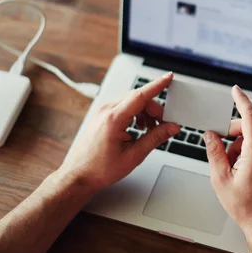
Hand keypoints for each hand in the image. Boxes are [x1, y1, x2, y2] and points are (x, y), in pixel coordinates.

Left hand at [59, 72, 180, 192]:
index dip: (157, 85)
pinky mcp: (102, 114)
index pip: (140, 96)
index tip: (169, 77)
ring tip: (147, 130)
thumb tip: (171, 128)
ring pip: (131, 101)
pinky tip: (137, 128)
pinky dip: (135, 113)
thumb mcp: (133, 156)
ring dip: (144, 112)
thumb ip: (155, 138)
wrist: (79, 175)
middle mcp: (106, 111)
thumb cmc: (99, 169)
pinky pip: (123, 106)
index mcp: (113, 119)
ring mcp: (102, 111)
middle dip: (154, 109)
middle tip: (162, 125)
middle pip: (138, 98)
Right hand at [204, 85, 251, 238]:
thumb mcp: (221, 179)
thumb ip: (214, 152)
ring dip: (240, 147)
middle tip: (220, 147)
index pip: (250, 116)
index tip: (235, 90)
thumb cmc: (248, 207)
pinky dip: (249, 155)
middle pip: (250, 129)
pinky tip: (242, 174)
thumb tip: (211, 136)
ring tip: (232, 171)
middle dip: (233, 134)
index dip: (241, 100)